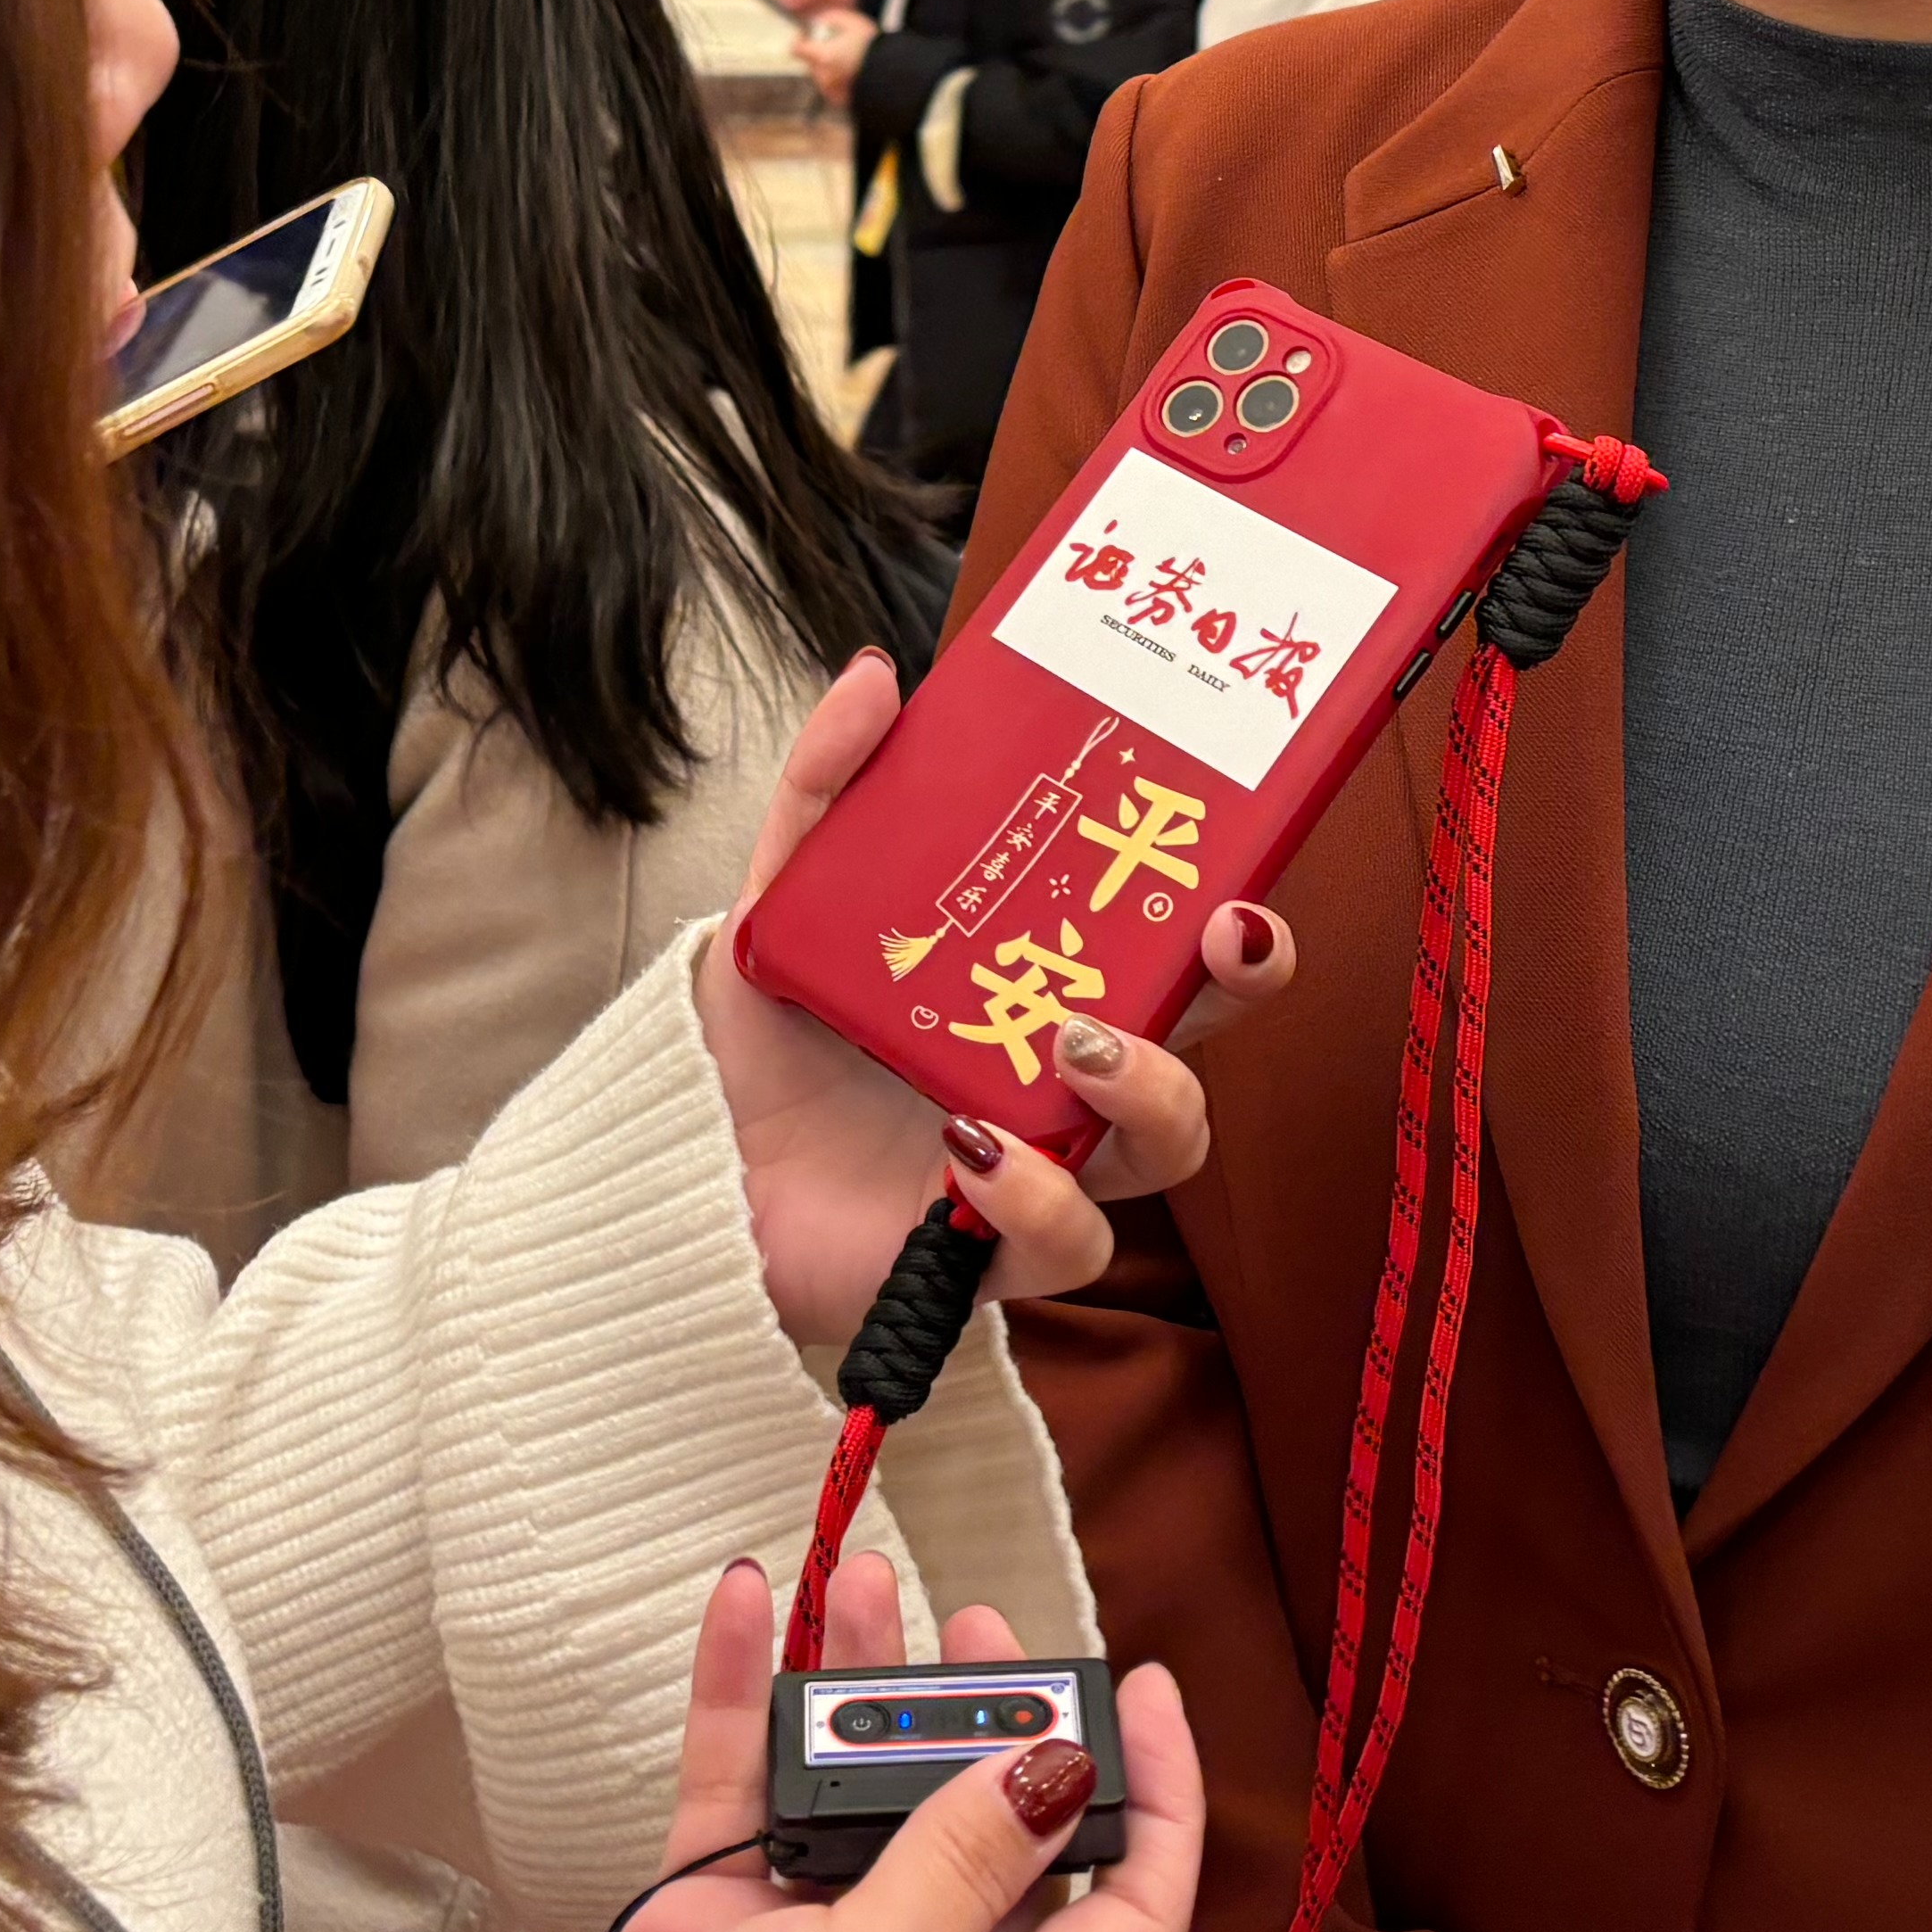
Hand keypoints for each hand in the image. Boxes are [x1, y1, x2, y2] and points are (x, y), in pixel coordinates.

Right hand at [508, 1558, 1202, 1931]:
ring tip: (859, 1585)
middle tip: (975, 1624)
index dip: (1159, 1800)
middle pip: (988, 1820)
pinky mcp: (719, 1914)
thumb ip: (963, 1863)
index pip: (1128, 1910)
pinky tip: (747, 1606)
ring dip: (861, 1682)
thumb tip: (1060, 1769)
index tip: (1145, 1687)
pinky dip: (745, 1695)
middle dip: (988, 1714)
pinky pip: (746, 1781)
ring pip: (864, 1784)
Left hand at [697, 657, 1299, 1332]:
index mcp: (1035, 980)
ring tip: (1074, 1041)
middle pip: (1205, 1032)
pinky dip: (1039, 1196)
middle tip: (1223, 933)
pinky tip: (976, 1149)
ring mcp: (1040, 1164)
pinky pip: (1070, 1243)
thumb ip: (823, 790)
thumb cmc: (762, 1050)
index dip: (1231, 907)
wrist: (686, 1177)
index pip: (1167, 939)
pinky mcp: (993, 1253)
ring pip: (1169, 1143)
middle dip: (1245, 980)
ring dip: (1152, 1087)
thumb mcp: (781, 902)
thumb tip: (877, 678)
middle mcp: (1057, 1073)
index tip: (1239, 862)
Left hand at [794, 10, 875, 108]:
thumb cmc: (874, 45)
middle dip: (819, 54)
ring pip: (821, 76)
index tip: (807, 37)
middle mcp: (823, 76)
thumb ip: (830, 18)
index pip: (796, 49)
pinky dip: (838, 81)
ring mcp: (830, 91)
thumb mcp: (852, 22)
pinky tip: (854, 74)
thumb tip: (817, 21)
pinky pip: (832, 88)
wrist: (894, 73)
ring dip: (829, 68)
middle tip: (838, 47)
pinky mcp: (840, 101)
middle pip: (810, 62)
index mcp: (823, 56)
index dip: (800, 41)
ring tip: (850, 61)